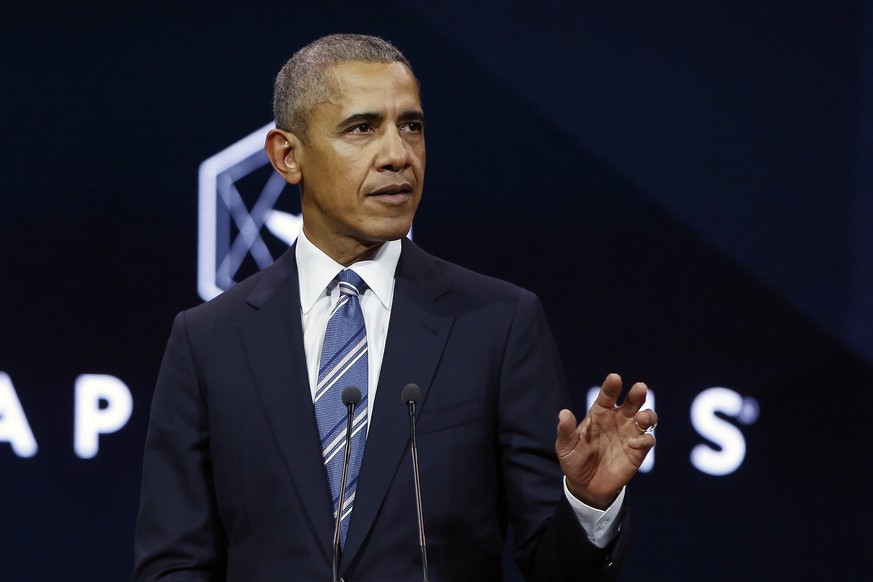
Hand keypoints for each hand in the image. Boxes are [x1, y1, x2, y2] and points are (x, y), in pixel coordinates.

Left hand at [555, 373, 656, 508]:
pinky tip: (633, 444)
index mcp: (600, 414)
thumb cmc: (574, 460)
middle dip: (637, 394)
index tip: (615, 378)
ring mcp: (630, 434)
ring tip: (641, 418)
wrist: (586, 486)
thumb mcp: (565, 447)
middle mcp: (618, 420)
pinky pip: (648, 440)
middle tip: (640, 387)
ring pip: (646, 418)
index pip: (607, 396)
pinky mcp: (638, 451)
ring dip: (648, 415)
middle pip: (632, 402)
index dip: (611, 386)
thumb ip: (566, 431)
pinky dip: (645, 439)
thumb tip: (563, 413)